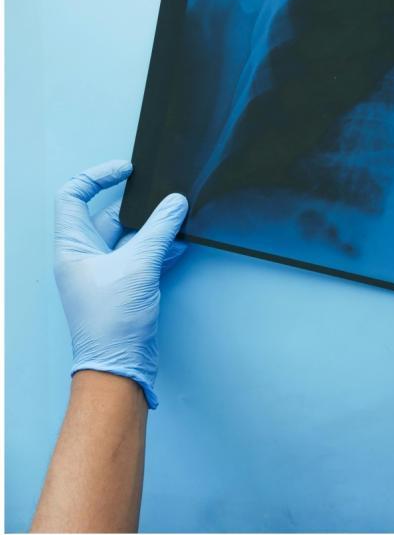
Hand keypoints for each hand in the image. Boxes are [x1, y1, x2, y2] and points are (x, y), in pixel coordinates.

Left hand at [54, 160, 188, 407]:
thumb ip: (159, 231)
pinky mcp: (127, 286)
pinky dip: (161, 249)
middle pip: (109, 216)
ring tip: (178, 217)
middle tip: (163, 195)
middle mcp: (86, 256)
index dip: (97, 177)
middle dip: (138, 206)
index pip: (74, 196)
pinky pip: (144, 257)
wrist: (119, 364)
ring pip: (131, 238)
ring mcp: (106, 272)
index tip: (126, 170)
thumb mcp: (137, 266)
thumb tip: (175, 203)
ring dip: (154, 228)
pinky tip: (180, 244)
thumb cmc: (111, 321)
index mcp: (73, 246)